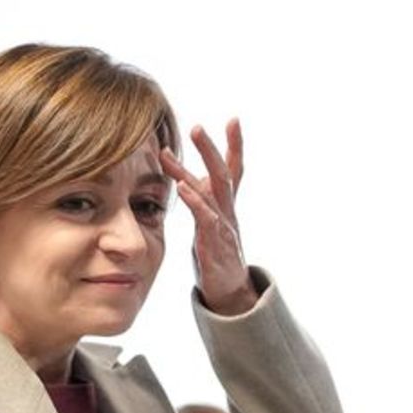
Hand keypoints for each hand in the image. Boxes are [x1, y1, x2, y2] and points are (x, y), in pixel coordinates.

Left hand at [160, 119, 255, 315]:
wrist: (228, 292)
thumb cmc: (215, 255)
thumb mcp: (209, 221)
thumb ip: (201, 198)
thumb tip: (187, 177)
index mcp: (225, 204)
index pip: (233, 170)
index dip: (234, 145)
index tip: (234, 119)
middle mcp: (228, 211)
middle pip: (223, 174)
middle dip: (212, 149)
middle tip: (198, 127)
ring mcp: (224, 227)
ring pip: (213, 192)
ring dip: (196, 167)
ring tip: (177, 150)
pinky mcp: (215, 244)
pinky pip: (206, 218)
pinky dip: (195, 201)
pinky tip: (182, 188)